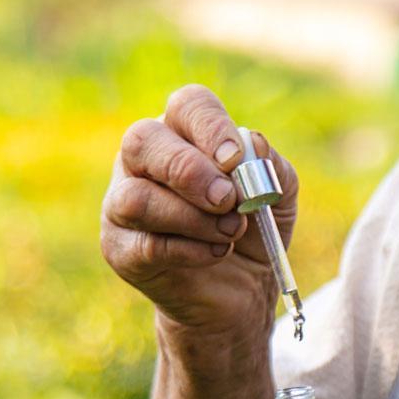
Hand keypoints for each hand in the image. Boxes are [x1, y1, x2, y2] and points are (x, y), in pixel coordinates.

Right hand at [99, 84, 298, 333]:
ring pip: (136, 198)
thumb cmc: (253, 230)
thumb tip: (251, 144)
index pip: (186, 106)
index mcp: (182, 134)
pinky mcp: (120, 249)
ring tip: (230, 232)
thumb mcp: (278, 197)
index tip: (235, 161)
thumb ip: (271, 167)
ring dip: (192, 218)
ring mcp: (121, 204)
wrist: (240, 291)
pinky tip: (215, 253)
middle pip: (143, 140)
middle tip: (228, 200)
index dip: (210, 127)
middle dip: (190, 172)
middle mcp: (143, 162)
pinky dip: (189, 251)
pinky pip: (146, 245)